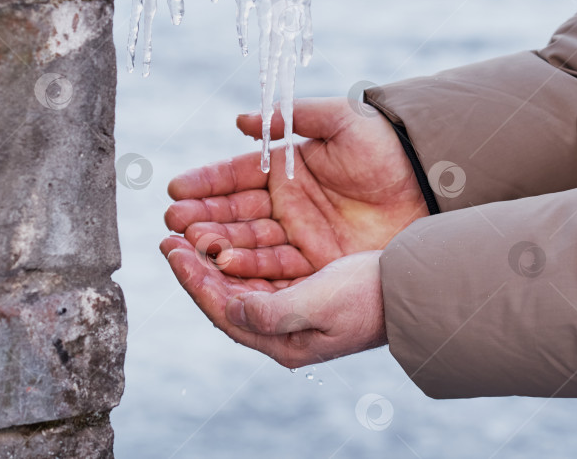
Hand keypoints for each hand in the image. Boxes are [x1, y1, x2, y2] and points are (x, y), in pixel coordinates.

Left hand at [160, 234, 385, 367]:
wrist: (407, 291)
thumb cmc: (369, 298)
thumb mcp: (323, 305)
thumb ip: (275, 311)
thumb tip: (232, 308)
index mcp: (282, 340)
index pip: (225, 311)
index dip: (196, 281)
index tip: (174, 251)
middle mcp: (279, 329)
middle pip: (224, 298)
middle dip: (195, 268)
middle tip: (169, 239)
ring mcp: (287, 310)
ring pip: (236, 284)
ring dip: (211, 260)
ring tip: (186, 234)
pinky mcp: (296, 290)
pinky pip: (255, 273)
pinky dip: (235, 255)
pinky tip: (222, 238)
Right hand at [164, 97, 427, 280]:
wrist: (430, 185)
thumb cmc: (385, 147)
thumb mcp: (342, 121)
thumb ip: (296, 115)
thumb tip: (242, 119)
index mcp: (285, 169)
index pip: (235, 176)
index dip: (205, 182)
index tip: (175, 188)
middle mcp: (284, 204)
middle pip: (234, 212)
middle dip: (202, 216)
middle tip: (174, 222)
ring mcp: (298, 235)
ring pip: (249, 240)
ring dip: (219, 242)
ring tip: (193, 243)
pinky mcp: (315, 262)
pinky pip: (276, 265)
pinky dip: (250, 266)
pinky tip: (226, 263)